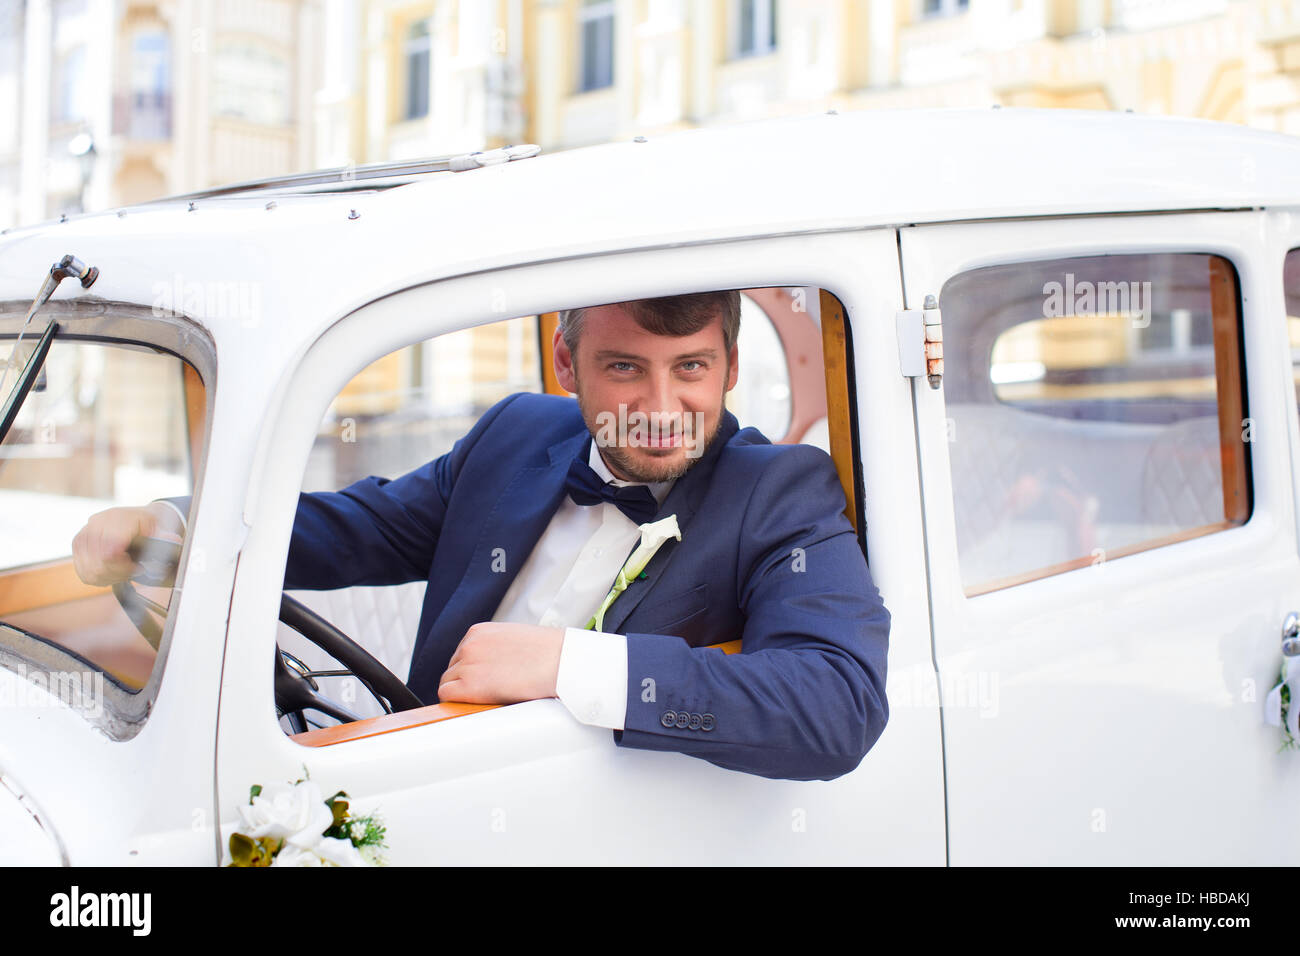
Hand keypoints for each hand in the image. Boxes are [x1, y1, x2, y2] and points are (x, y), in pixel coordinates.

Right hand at [71, 502, 183, 586]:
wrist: (136, 519)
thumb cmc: (149, 525)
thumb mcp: (160, 528)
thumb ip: (164, 537)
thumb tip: (173, 541)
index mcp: (116, 518)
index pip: (110, 552)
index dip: (124, 566)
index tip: (139, 567)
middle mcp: (95, 524)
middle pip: (100, 563)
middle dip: (119, 572)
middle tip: (134, 570)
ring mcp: (84, 534)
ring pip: (91, 570)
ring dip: (110, 576)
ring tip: (125, 570)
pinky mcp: (78, 546)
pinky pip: (84, 572)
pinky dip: (100, 578)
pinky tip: (113, 572)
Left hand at [437, 623, 564, 704]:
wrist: (560, 662)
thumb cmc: (549, 654)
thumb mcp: (516, 640)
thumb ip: (497, 649)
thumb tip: (492, 668)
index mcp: (479, 632)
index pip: (461, 654)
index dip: (470, 670)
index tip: (482, 680)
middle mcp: (469, 645)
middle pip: (452, 669)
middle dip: (465, 681)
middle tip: (487, 693)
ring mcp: (467, 665)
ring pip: (448, 683)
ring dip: (463, 693)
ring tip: (486, 701)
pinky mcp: (469, 686)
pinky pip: (447, 695)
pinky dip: (457, 702)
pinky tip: (475, 706)